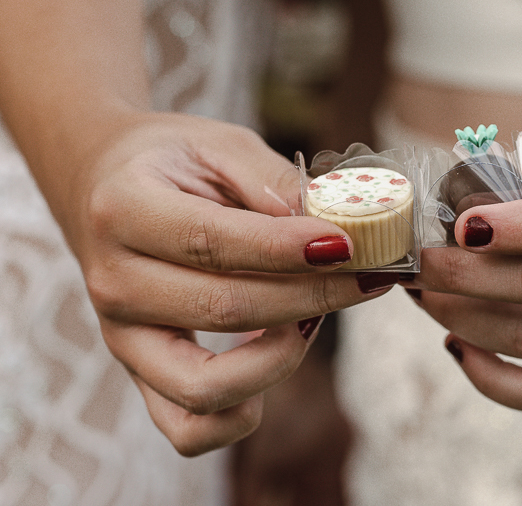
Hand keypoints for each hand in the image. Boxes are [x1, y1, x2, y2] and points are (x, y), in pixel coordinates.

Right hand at [70, 112, 395, 454]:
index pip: (212, 242)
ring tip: (316, 315)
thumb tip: (332, 232)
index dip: (287, 250)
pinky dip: (241, 412)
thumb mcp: (220, 144)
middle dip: (312, 297)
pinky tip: (275, 356)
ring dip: (281, 358)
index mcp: (124, 210)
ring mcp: (122, 337)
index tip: (348, 245)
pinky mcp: (139, 372)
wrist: (103, 185)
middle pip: (223, 310)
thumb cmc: (171, 162)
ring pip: (206, 387)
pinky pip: (189, 429)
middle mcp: (113, 282)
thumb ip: (273, 181)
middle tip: (365, 277)